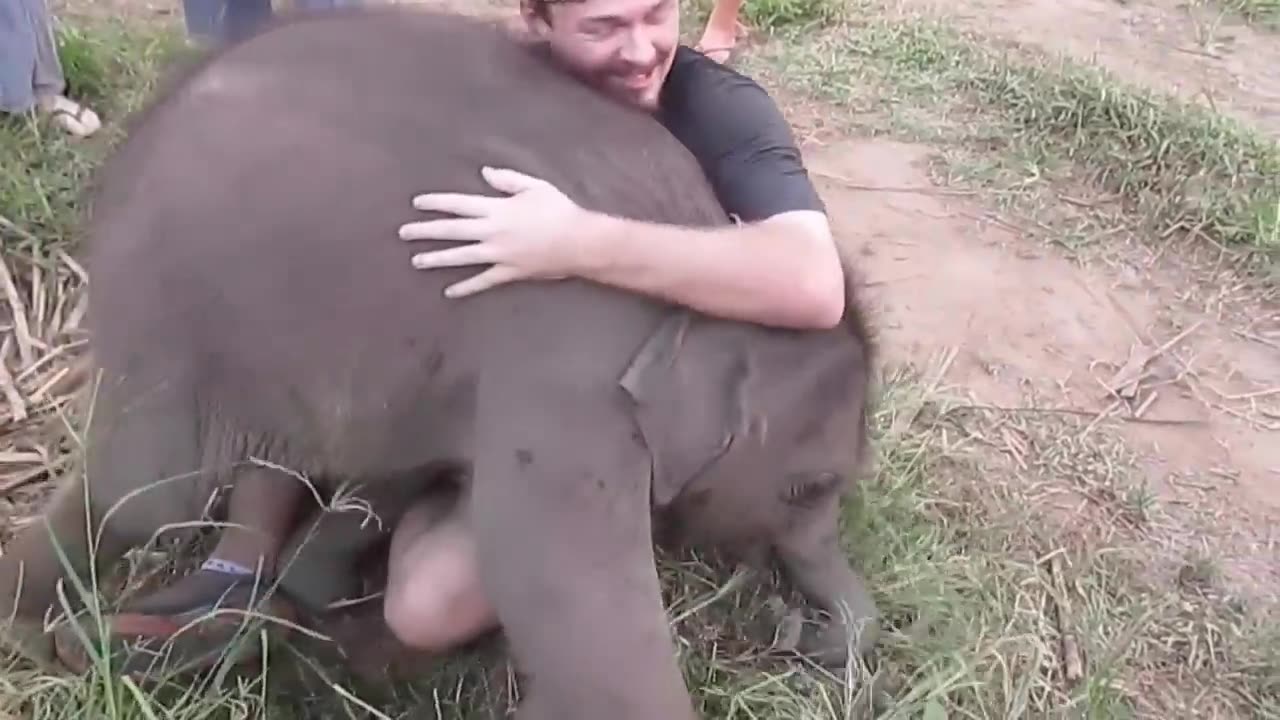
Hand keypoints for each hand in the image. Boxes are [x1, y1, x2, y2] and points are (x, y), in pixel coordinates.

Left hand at [399, 166, 590, 297]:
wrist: (580, 242)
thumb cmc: (560, 211)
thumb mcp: (535, 187)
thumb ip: (507, 180)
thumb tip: (484, 173)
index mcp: (496, 209)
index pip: (458, 203)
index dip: (436, 202)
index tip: (417, 203)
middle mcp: (492, 232)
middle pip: (452, 231)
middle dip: (425, 231)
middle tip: (403, 233)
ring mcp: (498, 255)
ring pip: (461, 257)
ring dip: (436, 259)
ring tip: (416, 261)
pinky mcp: (508, 272)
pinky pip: (483, 281)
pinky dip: (466, 287)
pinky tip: (449, 292)